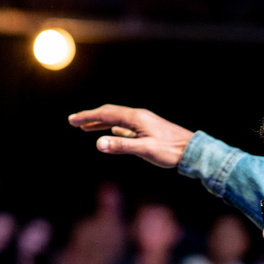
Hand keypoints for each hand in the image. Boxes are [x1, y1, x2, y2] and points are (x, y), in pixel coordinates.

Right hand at [68, 105, 193, 168]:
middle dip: (90, 117)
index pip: (106, 114)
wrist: (191, 150)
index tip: (72, 120)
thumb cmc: (170, 151)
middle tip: (73, 121)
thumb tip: (98, 143)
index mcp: (136, 118)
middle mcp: (138, 116)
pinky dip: (112, 128)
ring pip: (116, 119)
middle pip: (109, 113)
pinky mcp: (147, 130)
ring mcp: (143, 122)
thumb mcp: (144, 149)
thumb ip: (121, 146)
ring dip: (100, 122)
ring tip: (85, 127)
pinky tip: (109, 132)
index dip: (87, 117)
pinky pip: (124, 126)